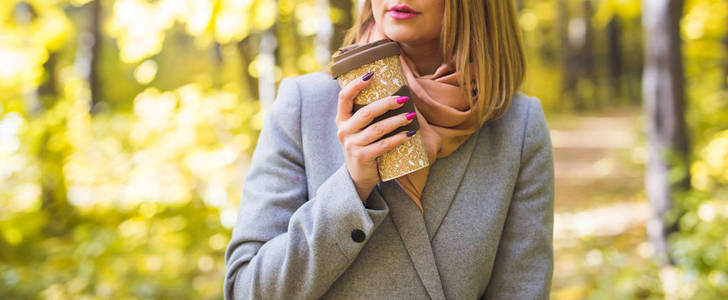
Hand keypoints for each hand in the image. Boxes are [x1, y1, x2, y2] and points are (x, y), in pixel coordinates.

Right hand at [335, 72, 416, 201]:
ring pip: (377, 128)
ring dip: (397, 121)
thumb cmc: (363, 146)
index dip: (356, 84)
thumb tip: (393, 92)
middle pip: (367, 112)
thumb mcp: (358, 129)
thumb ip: (367, 113)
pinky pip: (383, 145)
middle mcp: (344, 131)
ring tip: (411, 116)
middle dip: (387, 103)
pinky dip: (398, 138)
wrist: (358, 177)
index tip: (371, 73)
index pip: (344, 97)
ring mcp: (352, 145)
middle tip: (404, 98)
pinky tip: (410, 134)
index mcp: (342, 120)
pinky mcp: (362, 157)